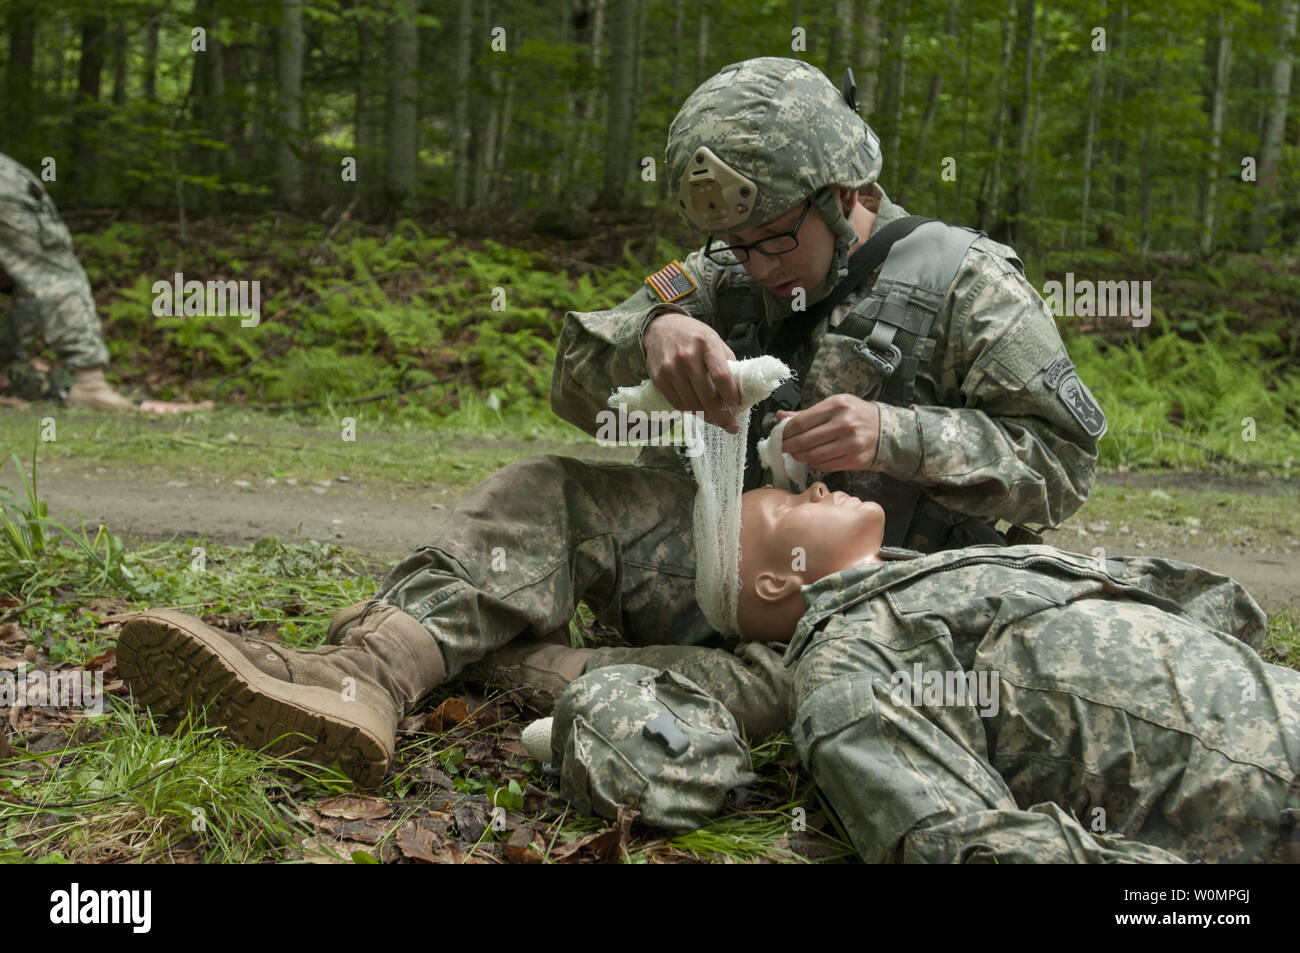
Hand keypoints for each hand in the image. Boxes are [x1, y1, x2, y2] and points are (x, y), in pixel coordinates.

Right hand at [643, 311, 741, 432]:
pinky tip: (698, 410)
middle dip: (721, 416)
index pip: (721, 376)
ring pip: (692, 404)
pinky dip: (690, 411)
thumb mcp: (715, 341)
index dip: (731, 395)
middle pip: (707, 396)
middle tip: (731, 426)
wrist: (661, 328)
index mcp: (707, 344)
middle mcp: (687, 356)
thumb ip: (727, 365)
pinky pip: (677, 404)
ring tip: (715, 418)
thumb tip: (740, 394)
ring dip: (706, 416)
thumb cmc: (694, 337)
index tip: (737, 406)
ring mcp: (671, 368)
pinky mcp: (658, 378)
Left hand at [776, 394, 880, 471]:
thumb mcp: (834, 405)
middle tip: (781, 447)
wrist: (884, 429)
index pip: (802, 422)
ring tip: (795, 453)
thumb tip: (780, 417)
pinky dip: (814, 464)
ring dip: (800, 456)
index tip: (778, 435)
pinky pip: (826, 466)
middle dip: (788, 446)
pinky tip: (811, 459)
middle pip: (806, 440)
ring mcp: (851, 444)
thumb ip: (807, 413)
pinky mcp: (854, 459)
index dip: (786, 431)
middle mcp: (845, 424)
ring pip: (814, 456)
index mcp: (837, 406)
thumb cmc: (855, 414)